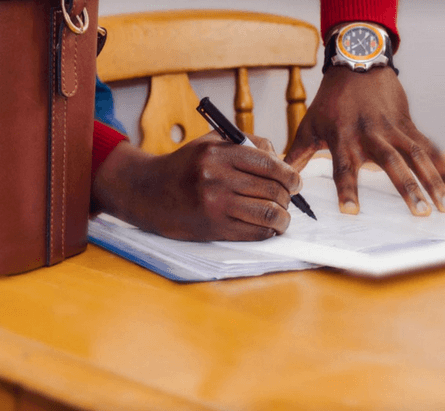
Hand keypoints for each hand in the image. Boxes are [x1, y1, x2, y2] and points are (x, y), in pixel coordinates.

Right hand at [91, 132, 301, 240]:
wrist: (148, 192)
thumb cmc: (184, 166)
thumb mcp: (211, 143)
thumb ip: (247, 143)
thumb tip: (281, 161)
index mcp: (218, 152)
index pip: (270, 165)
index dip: (290, 175)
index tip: (296, 182)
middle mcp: (216, 177)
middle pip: (273, 190)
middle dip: (288, 197)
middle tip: (289, 199)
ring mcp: (215, 204)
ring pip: (268, 214)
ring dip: (283, 218)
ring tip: (282, 216)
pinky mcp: (213, 227)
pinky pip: (254, 233)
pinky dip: (268, 231)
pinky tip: (268, 227)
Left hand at [285, 66, 444, 215]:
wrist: (357, 65)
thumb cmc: (330, 101)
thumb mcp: (309, 125)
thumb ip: (297, 155)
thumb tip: (281, 178)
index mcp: (344, 138)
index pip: (344, 168)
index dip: (347, 189)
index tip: (351, 211)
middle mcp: (371, 134)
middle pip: (391, 164)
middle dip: (407, 188)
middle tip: (421, 212)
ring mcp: (394, 129)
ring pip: (418, 156)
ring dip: (434, 181)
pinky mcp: (410, 125)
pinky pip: (430, 149)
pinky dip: (444, 169)